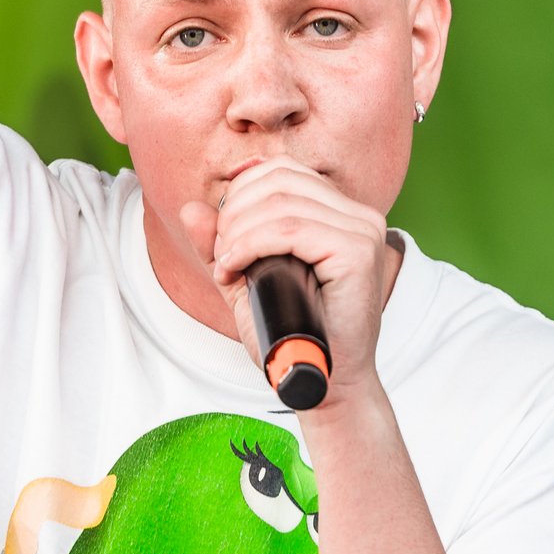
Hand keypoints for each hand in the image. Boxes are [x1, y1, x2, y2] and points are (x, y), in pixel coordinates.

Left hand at [181, 157, 399, 400]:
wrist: (321, 381)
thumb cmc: (292, 335)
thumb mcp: (246, 282)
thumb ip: (221, 245)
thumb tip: (190, 208)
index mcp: (341, 213)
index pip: (282, 171)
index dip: (240, 196)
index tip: (223, 240)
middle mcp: (359, 215)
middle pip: (278, 180)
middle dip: (234, 214)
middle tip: (221, 255)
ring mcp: (363, 231)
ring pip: (280, 203)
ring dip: (237, 233)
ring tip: (227, 266)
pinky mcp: (357, 252)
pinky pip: (290, 229)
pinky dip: (250, 244)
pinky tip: (235, 267)